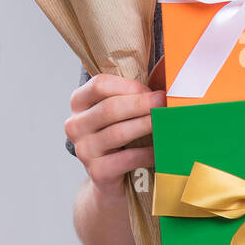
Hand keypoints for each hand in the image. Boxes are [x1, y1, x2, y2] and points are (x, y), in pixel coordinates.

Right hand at [64, 72, 164, 203]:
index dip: (129, 87)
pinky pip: (127, 158)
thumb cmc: (124, 138)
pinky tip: (161, 150)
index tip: (153, 91)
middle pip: (110, 108)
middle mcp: (75, 125)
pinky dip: (148, 153)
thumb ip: (138, 91)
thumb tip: (169, 65)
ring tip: (167, 123)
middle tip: (165, 103)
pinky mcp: (97, 172)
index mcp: (79, 102)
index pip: (99, 85)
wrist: (114, 179)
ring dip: (146, 126)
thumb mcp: (125, 111)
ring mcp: (83, 150)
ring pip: (118, 133)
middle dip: (142, 104)